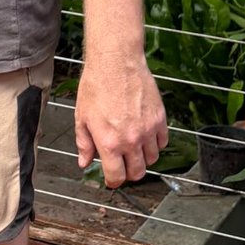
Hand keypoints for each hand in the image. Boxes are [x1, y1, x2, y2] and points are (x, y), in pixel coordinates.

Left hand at [74, 54, 167, 187]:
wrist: (116, 63)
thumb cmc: (97, 86)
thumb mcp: (82, 117)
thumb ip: (84, 144)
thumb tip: (84, 161)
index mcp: (109, 142)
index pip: (117, 177)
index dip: (113, 182)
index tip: (112, 179)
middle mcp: (131, 140)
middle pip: (138, 172)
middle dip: (129, 173)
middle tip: (123, 165)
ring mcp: (148, 130)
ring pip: (152, 159)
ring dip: (143, 158)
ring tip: (133, 149)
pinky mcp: (160, 119)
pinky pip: (162, 142)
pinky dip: (155, 144)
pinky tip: (145, 136)